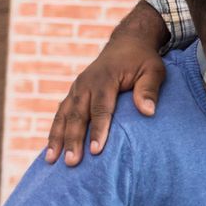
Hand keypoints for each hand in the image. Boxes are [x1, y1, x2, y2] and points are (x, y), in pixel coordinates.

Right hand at [44, 2, 169, 164]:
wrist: (127, 43)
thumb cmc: (143, 60)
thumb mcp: (153, 70)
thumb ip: (149, 89)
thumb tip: (148, 111)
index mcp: (104, 79)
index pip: (101, 108)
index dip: (98, 130)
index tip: (96, 151)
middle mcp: (85, 84)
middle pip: (77, 115)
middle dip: (73, 140)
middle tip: (73, 163)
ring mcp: (76, 89)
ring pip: (63, 116)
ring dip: (57, 139)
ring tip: (52, 161)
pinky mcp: (73, 94)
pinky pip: (60, 114)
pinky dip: (54, 132)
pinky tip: (52, 151)